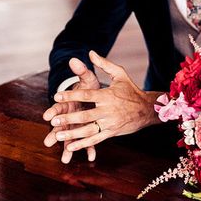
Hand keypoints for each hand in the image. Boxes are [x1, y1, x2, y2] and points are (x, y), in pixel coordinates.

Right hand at [43, 56, 99, 162]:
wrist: (93, 95)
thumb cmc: (88, 86)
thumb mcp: (86, 78)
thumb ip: (81, 71)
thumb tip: (74, 59)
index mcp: (67, 103)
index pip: (57, 107)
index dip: (53, 111)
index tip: (47, 116)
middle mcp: (69, 116)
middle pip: (59, 126)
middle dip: (55, 133)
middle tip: (48, 142)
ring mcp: (76, 125)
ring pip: (70, 137)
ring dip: (68, 147)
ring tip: (65, 159)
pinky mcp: (85, 130)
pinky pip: (87, 141)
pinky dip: (89, 148)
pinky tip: (92, 157)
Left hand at [44, 51, 159, 159]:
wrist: (147, 109)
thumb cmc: (131, 90)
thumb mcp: (120, 74)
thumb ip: (104, 64)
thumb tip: (90, 53)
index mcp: (108, 95)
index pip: (87, 95)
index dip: (71, 95)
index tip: (56, 96)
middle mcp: (109, 110)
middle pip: (86, 115)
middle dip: (69, 118)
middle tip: (53, 120)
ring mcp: (110, 123)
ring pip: (89, 130)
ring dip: (73, 133)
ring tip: (57, 135)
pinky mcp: (112, 132)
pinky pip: (96, 139)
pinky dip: (83, 144)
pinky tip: (70, 146)